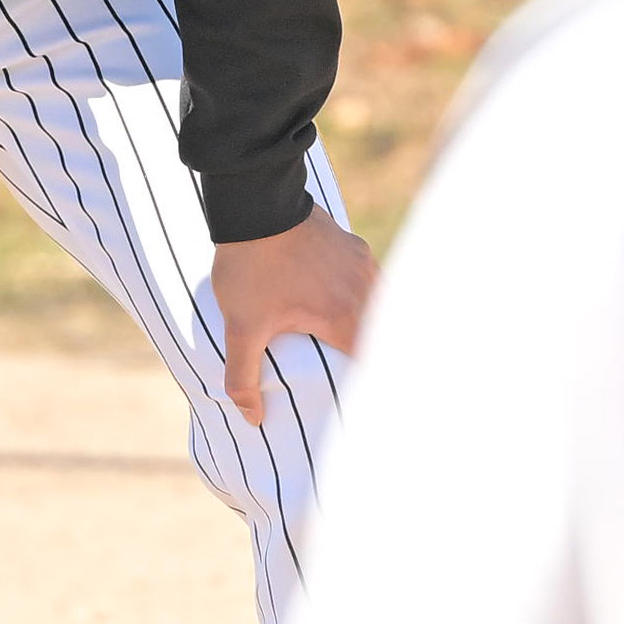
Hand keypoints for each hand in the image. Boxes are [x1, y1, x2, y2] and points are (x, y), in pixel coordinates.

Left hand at [207, 210, 375, 425]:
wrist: (256, 205)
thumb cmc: (250, 269)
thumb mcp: (241, 327)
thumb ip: (243, 377)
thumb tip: (252, 418)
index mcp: (343, 318)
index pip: (374, 362)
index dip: (376, 384)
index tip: (375, 399)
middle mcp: (364, 293)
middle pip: (383, 335)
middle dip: (376, 356)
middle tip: (368, 374)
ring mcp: (363, 266)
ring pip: (380, 306)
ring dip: (373, 325)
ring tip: (363, 342)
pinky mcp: (356, 247)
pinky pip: (369, 280)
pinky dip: (363, 296)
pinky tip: (344, 300)